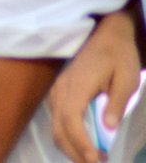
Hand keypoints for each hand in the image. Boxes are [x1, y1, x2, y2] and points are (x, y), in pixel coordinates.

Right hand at [49, 9, 141, 161]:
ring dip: (71, 147)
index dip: (81, 144)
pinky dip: (67, 137)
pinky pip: (57, 119)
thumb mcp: (127, 78)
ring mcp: (57, 90)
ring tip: (93, 158)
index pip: (71, 120)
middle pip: (58, 129)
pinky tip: (84, 144)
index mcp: (77, 85)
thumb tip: (108, 128)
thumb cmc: (118, 54)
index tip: (96, 160)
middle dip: (75, 153)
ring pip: (55, 126)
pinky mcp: (59, 92)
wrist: (106, 33)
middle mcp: (61, 89)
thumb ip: (118, 103)